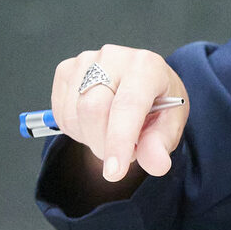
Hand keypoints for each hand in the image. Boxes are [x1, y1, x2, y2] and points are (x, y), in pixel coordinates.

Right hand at [50, 45, 189, 181]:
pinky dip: (75, 129)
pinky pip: (60, 112)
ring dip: (89, 138)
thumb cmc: (158, 102)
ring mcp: (86, 61)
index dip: (119, 141)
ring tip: (110, 133)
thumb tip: (156, 163)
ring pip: (74, 114)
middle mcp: (115, 57)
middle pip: (93, 109)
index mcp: (146, 66)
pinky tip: (94, 124)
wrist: (144, 85)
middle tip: (120, 155)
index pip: (127, 105)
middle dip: (103, 144)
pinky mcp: (66, 70)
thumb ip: (161, 144)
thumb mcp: (169, 124)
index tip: (114, 172)